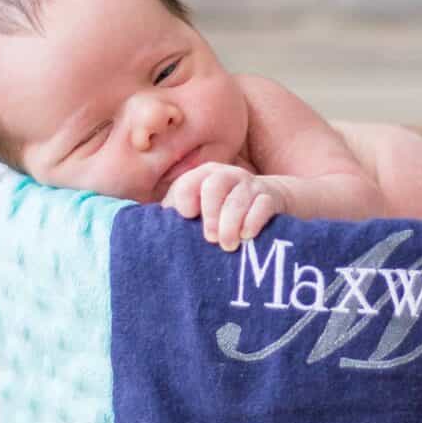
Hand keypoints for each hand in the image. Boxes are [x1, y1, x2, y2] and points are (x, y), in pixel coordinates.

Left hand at [163, 163, 284, 251]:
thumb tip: (151, 231)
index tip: (187, 219)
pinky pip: (263, 205)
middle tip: (210, 239)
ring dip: (230, 224)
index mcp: (204, 176)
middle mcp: (227, 176)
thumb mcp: (200, 209)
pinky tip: (247, 236)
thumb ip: (176, 216)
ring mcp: (250, 186)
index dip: (185, 201)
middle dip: (210, 213)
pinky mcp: (271, 198)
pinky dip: (253, 221)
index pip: (188, 182)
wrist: (270, 198)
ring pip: (239, 198)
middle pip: (214, 185)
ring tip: (227, 246)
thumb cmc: (223, 210)